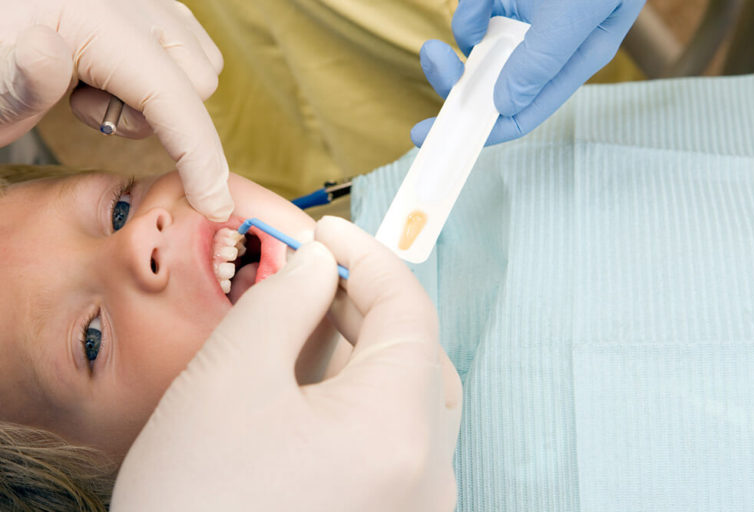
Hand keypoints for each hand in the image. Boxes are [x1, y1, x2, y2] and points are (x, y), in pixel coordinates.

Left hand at [0, 0, 232, 220]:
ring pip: (201, 64)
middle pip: (197, 83)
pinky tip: (113, 72)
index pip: (172, 97)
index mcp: (93, 15)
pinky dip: (167, 74)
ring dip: (162, 96)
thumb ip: (21, 80)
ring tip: (92, 87)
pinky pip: (190, 43)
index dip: (200, 160)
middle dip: (158, 118)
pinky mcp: (146, 1)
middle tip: (83, 109)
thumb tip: (48, 51)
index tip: (214, 208)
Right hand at [111, 216, 461, 510]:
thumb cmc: (195, 503)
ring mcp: (415, 504)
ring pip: (405, 396)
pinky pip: (392, 437)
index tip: (329, 232)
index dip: (370, 258)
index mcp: (399, 432)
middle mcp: (427, 474)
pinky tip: (310, 382)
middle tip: (313, 274)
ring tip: (303, 324)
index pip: (410, 312)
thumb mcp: (230, 379)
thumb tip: (318, 264)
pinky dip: (358, 395)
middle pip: (416, 355)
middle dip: (366, 304)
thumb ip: (285, 303)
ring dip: (361, 348)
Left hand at [412, 0, 644, 145]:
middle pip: (491, 81)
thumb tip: (504, 105)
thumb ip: (543, 59)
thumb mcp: (578, 14)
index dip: (482, 128)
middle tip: (434, 57)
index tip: (439, 132)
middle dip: (458, 75)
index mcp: (571, 62)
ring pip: (479, 41)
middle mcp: (546, 45)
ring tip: (482, 0)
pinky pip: (480, 8)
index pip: (523, 111)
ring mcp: (527, 17)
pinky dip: (475, 2)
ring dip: (468, 24)